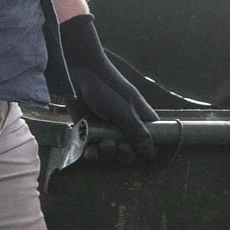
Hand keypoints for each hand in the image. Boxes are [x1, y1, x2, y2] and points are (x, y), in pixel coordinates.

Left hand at [60, 13, 159, 163]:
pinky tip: (90, 152)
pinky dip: (93, 153)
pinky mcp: (89, 130)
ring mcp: (107, 129)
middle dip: (124, 153)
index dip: (146, 150)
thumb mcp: (125, 112)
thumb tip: (151, 154)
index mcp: (140, 119)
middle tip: (119, 147)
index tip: (139, 153)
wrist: (78, 75)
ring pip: (111, 151)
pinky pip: (93, 148)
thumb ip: (137, 133)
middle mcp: (125, 126)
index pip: (150, 141)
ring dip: (108, 153)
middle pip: (130, 150)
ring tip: (103, 145)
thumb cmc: (107, 88)